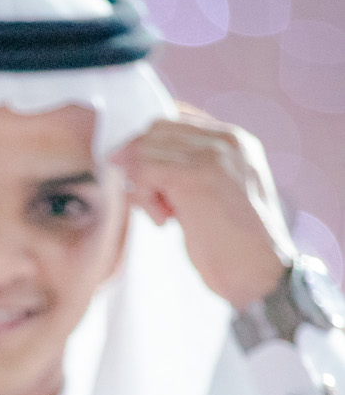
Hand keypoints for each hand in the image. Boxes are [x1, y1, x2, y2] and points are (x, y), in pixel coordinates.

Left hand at [116, 105, 295, 309]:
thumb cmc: (233, 245)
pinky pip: (144, 170)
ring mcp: (213, 153)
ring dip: (141, 186)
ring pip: (145, 149)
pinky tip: (164, 221)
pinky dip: (143, 198)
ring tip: (163, 215)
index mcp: (235, 140)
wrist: (259, 274)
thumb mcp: (213, 196)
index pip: (175, 120)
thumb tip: (135, 163)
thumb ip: (188, 172)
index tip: (144, 181)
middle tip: (153, 203)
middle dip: (141, 165)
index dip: (149, 148)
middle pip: (155, 130)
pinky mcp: (196, 175)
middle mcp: (227, 138)